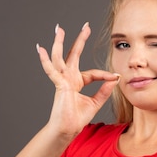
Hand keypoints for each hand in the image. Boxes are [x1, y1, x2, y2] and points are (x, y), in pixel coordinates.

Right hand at [36, 23, 120, 137]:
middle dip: (80, 40)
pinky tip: (41, 49)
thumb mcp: (95, 102)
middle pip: (74, 55)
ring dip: (60, 43)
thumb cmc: (77, 118)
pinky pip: (52, 70)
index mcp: (77, 82)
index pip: (92, 73)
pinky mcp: (59, 85)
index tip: (115, 76)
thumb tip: (114, 79)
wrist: (68, 129)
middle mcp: (68, 78)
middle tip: (86, 26)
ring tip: (59, 29)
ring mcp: (62, 80)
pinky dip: (46, 60)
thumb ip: (104, 91)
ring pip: (60, 57)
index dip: (104, 75)